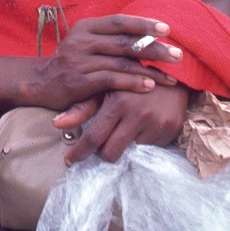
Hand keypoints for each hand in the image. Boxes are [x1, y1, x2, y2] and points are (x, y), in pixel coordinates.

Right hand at [25, 14, 180, 110]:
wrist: (40, 82)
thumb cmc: (71, 62)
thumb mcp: (85, 43)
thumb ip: (109, 39)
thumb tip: (145, 34)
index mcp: (86, 27)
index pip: (119, 21)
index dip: (143, 24)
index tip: (167, 29)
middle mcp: (82, 40)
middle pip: (125, 42)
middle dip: (154, 48)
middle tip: (178, 55)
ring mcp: (80, 60)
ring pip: (121, 63)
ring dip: (149, 70)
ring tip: (171, 77)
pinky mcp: (80, 81)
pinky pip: (112, 80)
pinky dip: (133, 83)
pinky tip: (149, 86)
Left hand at [55, 84, 190, 164]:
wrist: (172, 70)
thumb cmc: (131, 77)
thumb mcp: (107, 87)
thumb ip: (82, 107)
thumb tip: (57, 124)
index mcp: (118, 101)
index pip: (93, 137)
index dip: (79, 152)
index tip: (69, 160)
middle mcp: (137, 113)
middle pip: (110, 152)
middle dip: (101, 152)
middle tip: (99, 146)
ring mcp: (155, 123)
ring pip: (129, 152)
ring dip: (122, 145)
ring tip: (124, 129)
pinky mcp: (169, 129)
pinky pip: (148, 147)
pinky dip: (142, 140)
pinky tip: (143, 125)